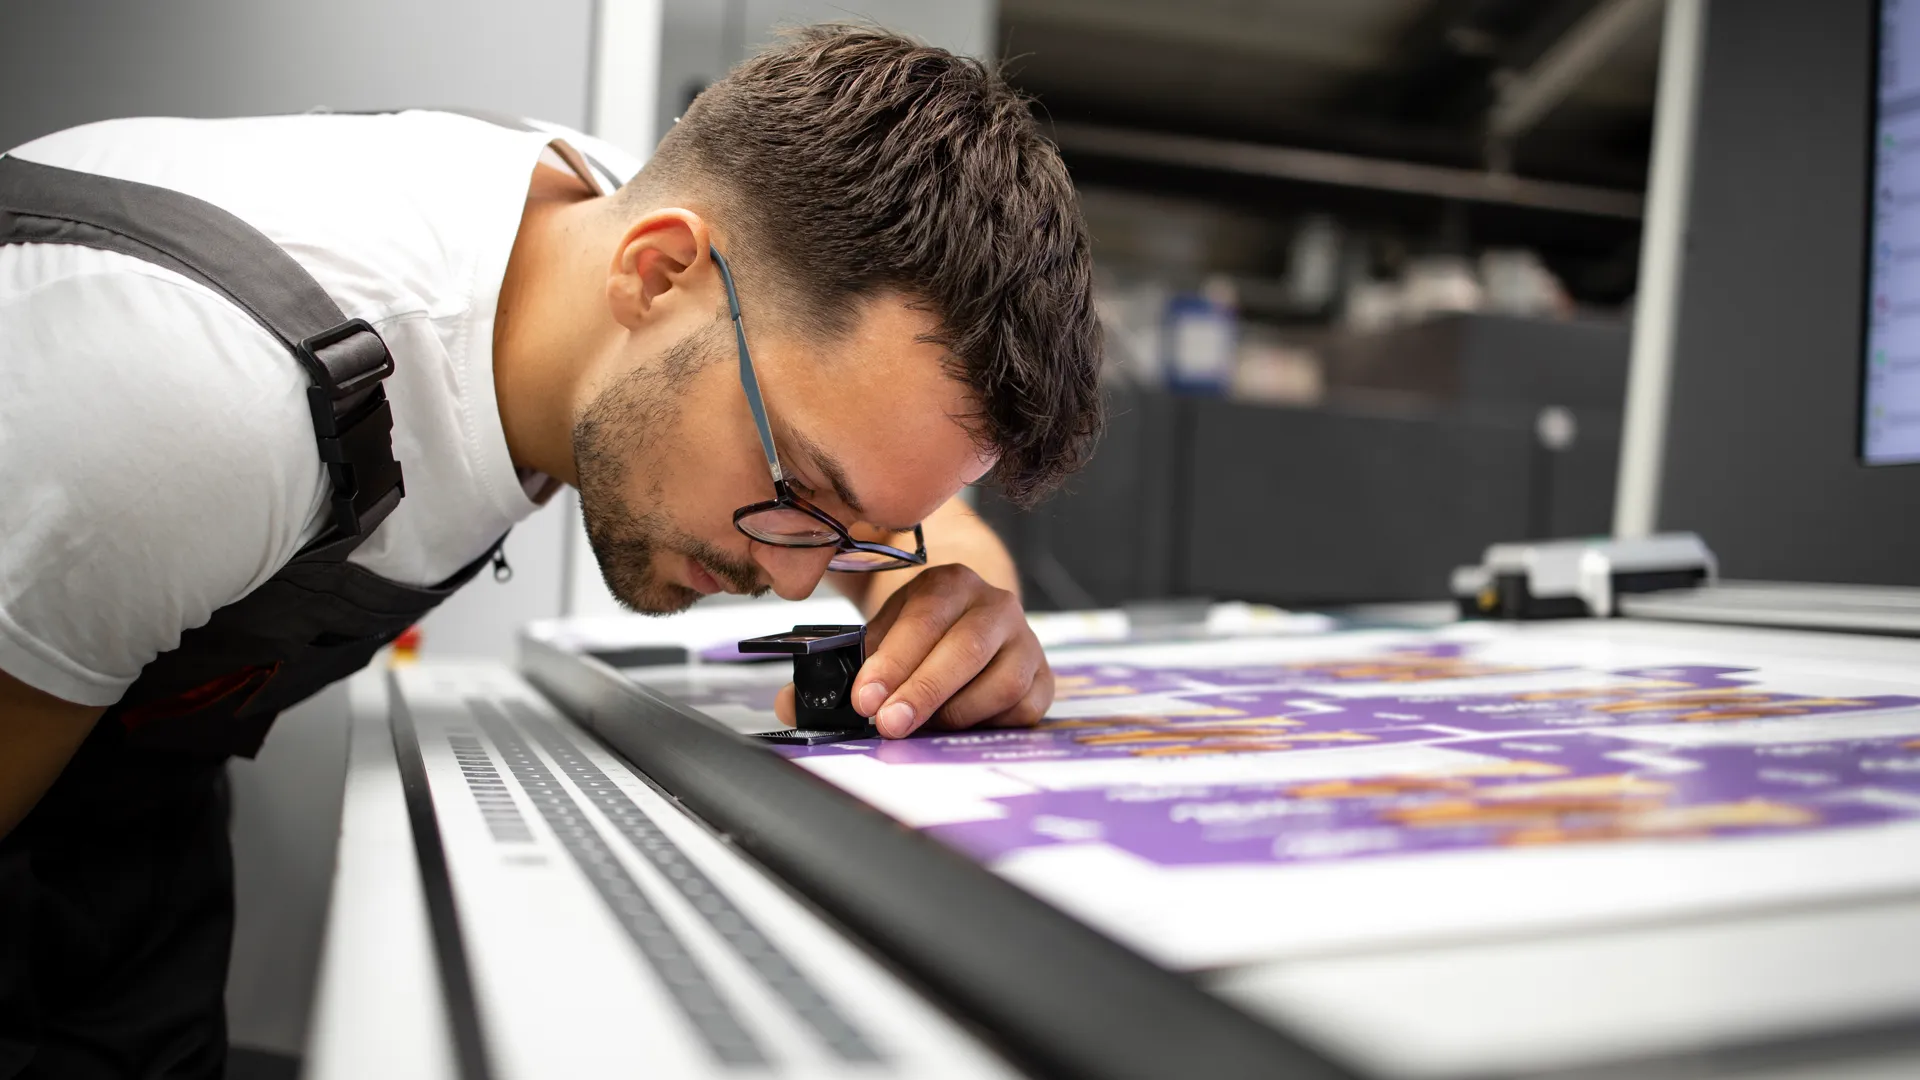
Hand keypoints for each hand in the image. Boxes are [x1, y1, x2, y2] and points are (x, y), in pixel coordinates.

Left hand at [772, 564, 1051, 736]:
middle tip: (889, 724)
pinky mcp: (1043, 675)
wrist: (973, 620)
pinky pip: (1025, 706)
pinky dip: (992, 723)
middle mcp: (994, 604)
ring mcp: (1025, 640)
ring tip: (925, 727)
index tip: (865, 698)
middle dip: (922, 692)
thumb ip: (839, 668)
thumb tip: (792, 706)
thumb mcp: (879, 635)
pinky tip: (962, 726)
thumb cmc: (920, 633)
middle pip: (964, 649)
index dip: (893, 661)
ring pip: (1002, 680)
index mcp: (949, 582)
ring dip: (958, 711)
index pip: (923, 618)